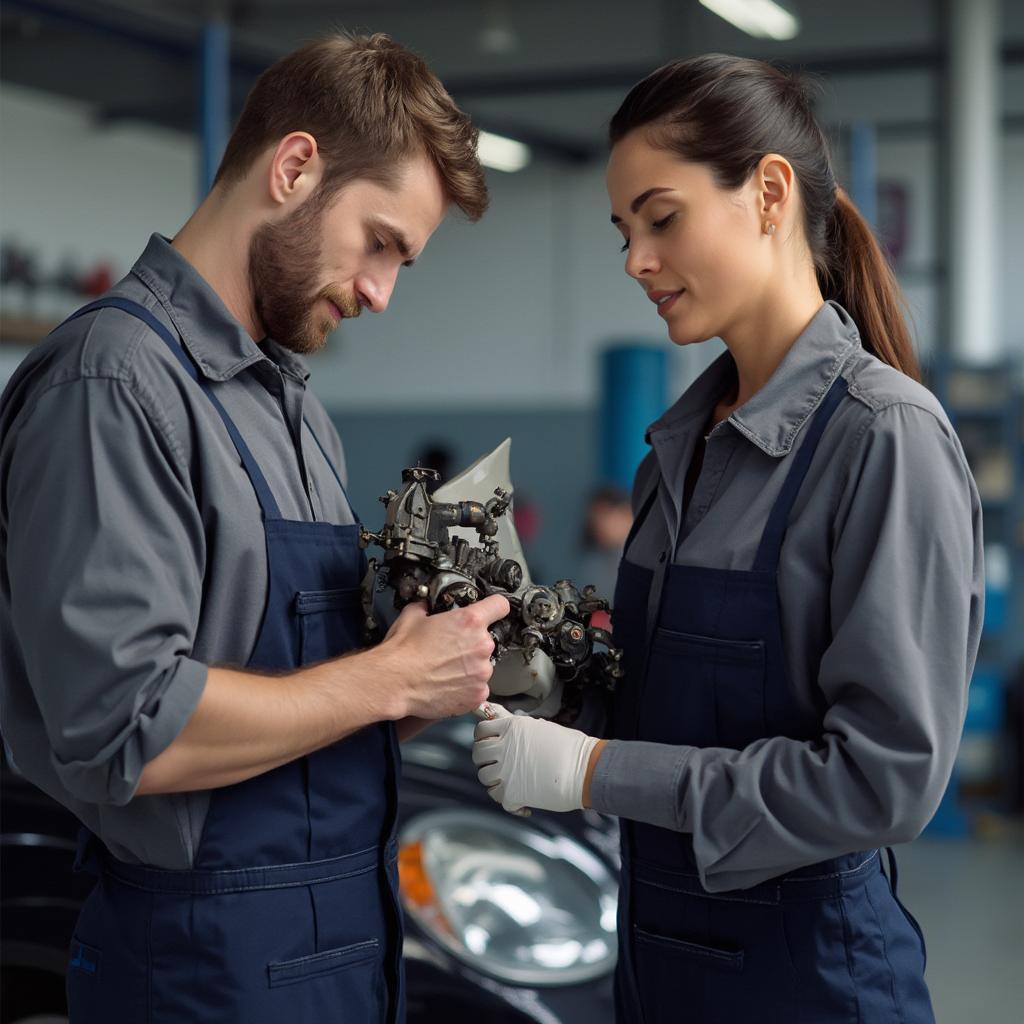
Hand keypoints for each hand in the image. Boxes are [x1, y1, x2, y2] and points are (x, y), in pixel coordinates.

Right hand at [379, 595, 509, 719]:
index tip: (489, 614)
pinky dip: (466, 689)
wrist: (394, 682)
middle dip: (472, 645)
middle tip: (450, 651)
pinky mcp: (477, 695)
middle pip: (487, 640)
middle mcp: (482, 645)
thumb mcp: (413, 615)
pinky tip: (448, 687)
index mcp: (471, 621)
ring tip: (445, 672)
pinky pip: (478, 689)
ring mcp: (482, 672)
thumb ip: (427, 608)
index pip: (499, 606)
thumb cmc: (402, 650)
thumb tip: (427, 606)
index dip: (493, 608)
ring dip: (470, 668)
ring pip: (482, 666)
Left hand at [473, 705, 598, 814]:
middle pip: (478, 753)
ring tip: (512, 781)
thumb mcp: (540, 727)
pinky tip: (522, 800)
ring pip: (484, 776)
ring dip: (495, 779)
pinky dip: (509, 800)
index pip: (481, 730)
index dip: (483, 738)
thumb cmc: (569, 747)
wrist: (585, 770)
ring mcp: (506, 771)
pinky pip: (497, 797)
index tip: (490, 744)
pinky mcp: (511, 793)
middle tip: (499, 764)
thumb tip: (502, 726)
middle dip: (485, 759)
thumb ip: (517, 728)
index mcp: (511, 727)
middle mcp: (504, 747)